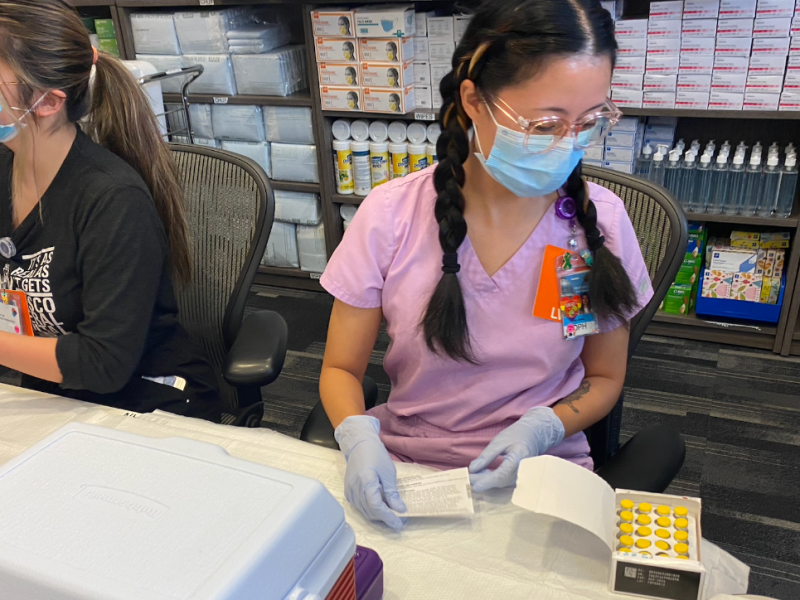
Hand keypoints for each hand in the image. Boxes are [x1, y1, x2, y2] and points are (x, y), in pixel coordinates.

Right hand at [335, 415, 406, 529]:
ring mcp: (349, 491)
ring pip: (364, 511)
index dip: (388, 517)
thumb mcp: (388, 472)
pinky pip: (359, 506)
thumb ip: (392, 493)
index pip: (376, 506)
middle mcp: (354, 489)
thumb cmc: (376, 455)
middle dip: (384, 518)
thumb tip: (400, 510)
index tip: (399, 524)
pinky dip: (369, 510)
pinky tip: (379, 507)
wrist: (359, 445)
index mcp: (365, 482)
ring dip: (377, 515)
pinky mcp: (348, 491)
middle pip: (370, 511)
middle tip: (398, 520)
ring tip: (390, 514)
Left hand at [468, 407, 564, 491]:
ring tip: (473, 474)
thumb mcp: (499, 441)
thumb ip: (486, 456)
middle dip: (482, 480)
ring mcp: (522, 476)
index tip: (473, 483)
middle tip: (467, 476)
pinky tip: (482, 473)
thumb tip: (473, 469)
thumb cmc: (516, 436)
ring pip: (500, 483)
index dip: (487, 481)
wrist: (534, 436)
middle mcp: (523, 471)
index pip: (501, 474)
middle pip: (499, 481)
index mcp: (518, 459)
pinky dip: (492, 479)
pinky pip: (503, 482)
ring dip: (485, 480)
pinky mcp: (518, 478)